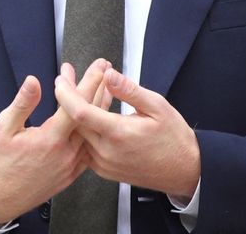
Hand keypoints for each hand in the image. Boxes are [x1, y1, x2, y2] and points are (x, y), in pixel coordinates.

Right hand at [0, 60, 111, 223]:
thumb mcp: (3, 129)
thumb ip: (22, 104)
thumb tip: (33, 82)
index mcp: (50, 139)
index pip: (77, 105)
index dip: (89, 82)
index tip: (98, 68)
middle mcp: (65, 154)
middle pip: (91, 117)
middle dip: (99, 90)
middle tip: (106, 72)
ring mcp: (70, 166)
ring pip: (93, 134)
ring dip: (100, 111)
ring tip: (105, 92)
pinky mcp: (69, 176)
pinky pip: (88, 151)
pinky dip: (94, 133)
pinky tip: (95, 125)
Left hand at [54, 66, 200, 197]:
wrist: (185, 170)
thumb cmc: (174, 138)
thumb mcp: (157, 106)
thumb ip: (129, 90)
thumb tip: (108, 75)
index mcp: (118, 134)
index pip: (80, 112)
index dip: (66, 94)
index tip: (60, 79)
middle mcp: (107, 152)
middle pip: (74, 121)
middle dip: (68, 96)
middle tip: (67, 76)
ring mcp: (103, 163)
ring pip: (78, 134)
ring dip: (75, 112)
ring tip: (77, 90)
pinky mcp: (104, 170)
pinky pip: (85, 146)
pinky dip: (84, 128)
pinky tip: (89, 112)